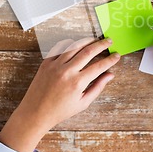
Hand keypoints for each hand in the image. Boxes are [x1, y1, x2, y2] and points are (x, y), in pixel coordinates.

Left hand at [0, 38, 120, 151]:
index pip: (99, 66)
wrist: (35, 112)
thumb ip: (98, 87)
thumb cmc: (60, 111)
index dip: (110, 59)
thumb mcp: (83, 103)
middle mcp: (67, 71)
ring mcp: (55, 65)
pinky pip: (60, 48)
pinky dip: (70, 44)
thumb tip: (110, 75)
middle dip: (101, 44)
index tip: (117, 55)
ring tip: (95, 39)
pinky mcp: (46, 62)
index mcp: (78, 83)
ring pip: (75, 46)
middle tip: (109, 41)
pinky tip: (77, 44)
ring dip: (87, 41)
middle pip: (89, 51)